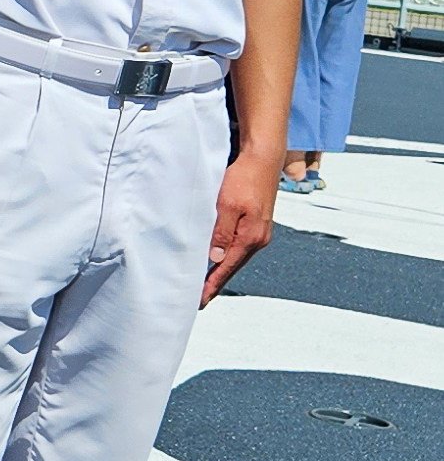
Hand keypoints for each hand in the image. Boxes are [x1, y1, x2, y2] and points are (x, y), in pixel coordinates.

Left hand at [203, 153, 277, 305]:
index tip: (199, 301)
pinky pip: (237, 244)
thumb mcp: (227, 204)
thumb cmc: (244, 178)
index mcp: (250, 238)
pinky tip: (216, 256)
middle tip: (197, 297)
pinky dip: (225, 254)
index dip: (212, 285)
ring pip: (235, 256)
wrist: (263, 159)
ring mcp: (258, 232)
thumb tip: (215, 257)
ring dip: (219, 268)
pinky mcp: (255, 224)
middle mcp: (258, 239)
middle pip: (232, 266)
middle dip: (215, 281)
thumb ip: (221, 231)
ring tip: (203, 281)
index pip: (226, 268)